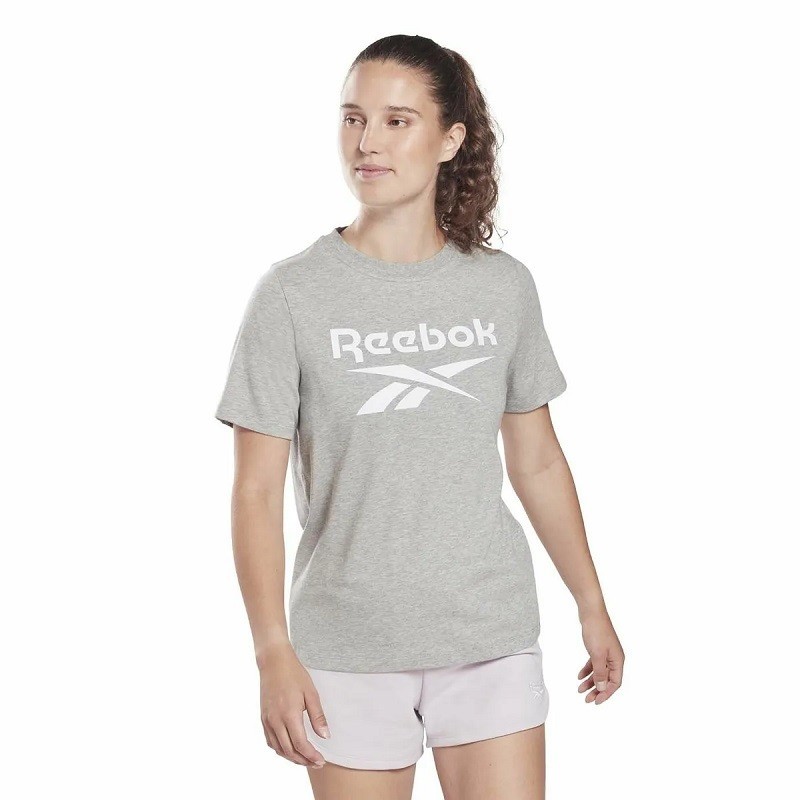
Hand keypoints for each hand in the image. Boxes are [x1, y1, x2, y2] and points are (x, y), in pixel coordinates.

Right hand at [259, 641, 330, 768]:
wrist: (274, 662)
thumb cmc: (294, 674)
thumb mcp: (311, 693)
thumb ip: (318, 716)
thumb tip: (325, 736)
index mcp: (289, 714)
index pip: (301, 745)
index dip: (312, 756)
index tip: (322, 761)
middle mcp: (275, 721)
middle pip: (289, 751)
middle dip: (303, 761)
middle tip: (316, 763)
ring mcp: (267, 720)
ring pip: (278, 749)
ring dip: (292, 758)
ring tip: (305, 759)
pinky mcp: (263, 718)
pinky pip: (271, 741)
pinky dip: (281, 749)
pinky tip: (290, 749)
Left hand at [577, 609, 623, 704]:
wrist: (591, 612)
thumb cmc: (596, 631)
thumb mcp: (597, 655)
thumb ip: (600, 673)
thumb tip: (602, 689)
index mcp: (618, 660)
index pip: (615, 683)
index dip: (606, 694)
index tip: (596, 701)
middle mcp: (614, 658)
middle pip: (607, 679)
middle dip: (597, 690)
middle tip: (586, 699)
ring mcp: (606, 652)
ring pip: (599, 672)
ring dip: (591, 681)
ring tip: (580, 689)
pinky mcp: (599, 647)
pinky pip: (594, 663)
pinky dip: (588, 670)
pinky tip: (579, 675)